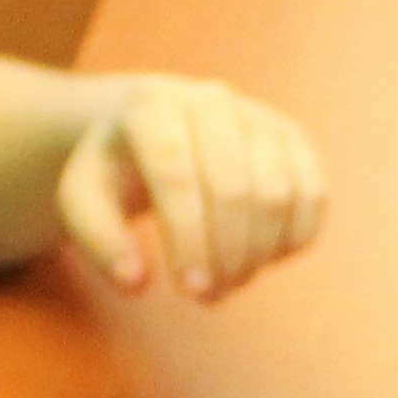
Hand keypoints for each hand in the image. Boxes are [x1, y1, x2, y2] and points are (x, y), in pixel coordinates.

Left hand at [59, 76, 326, 299]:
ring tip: (228, 281)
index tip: (189, 291)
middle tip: (207, 296)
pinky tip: (261, 258)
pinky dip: (293, 240)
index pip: (178, 176)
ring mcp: (258, 116)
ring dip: (258, 255)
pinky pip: (312, 197)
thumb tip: (136, 283)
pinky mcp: (293, 137)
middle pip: (234, 189)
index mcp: (152, 108)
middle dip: (226, 256)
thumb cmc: (118, 170)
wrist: (157, 123)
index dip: (189, 239)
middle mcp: (211, 101)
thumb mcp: (85, 198)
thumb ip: (99, 241)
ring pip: (278, 196)